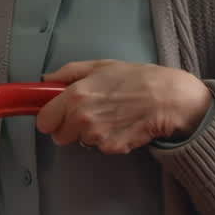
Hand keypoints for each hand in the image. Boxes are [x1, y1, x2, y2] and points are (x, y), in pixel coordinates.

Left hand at [36, 60, 212, 154]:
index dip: (50, 117)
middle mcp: (82, 118)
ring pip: (81, 142)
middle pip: (59, 136)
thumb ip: (68, 72)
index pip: (44, 120)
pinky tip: (121, 125)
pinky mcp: (113, 148)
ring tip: (110, 116)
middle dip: (69, 128)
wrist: (170, 98)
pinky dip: (108, 140)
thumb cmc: (137, 78)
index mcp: (74, 95)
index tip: (57, 114)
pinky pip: (101, 148)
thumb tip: (46, 79)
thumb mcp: (100, 66)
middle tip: (88, 114)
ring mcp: (97, 135)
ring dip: (91, 133)